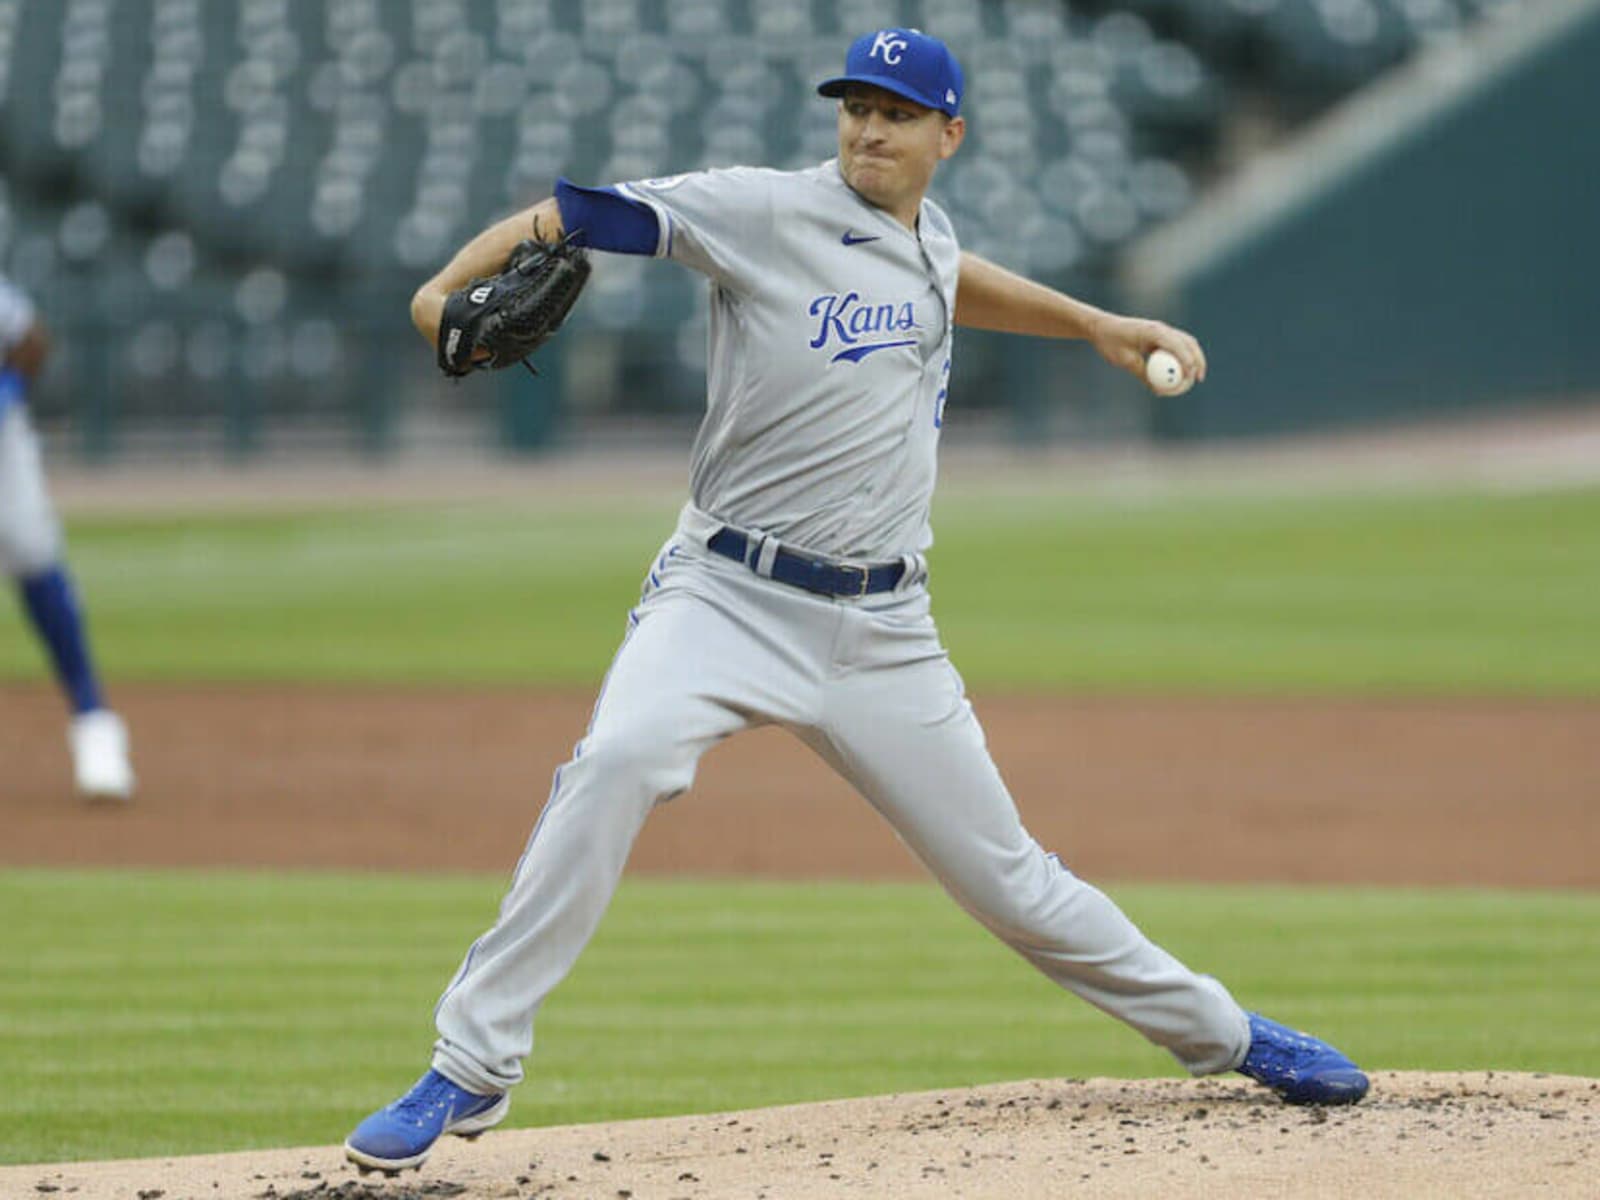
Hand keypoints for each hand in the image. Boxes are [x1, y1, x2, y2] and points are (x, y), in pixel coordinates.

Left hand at [1088, 314, 1206, 390]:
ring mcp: (1162, 332)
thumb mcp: (1124, 360)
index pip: (1177, 344)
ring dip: (1194, 359)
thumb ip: (1141, 371)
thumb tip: (1158, 388)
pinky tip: (1183, 374)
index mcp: (1153, 330)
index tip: (1189, 376)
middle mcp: (1161, 329)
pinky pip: (1177, 348)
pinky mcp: (1160, 337)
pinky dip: (1183, 359)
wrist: (1102, 327)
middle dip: (1197, 361)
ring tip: (1196, 378)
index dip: (1186, 360)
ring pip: (1186, 344)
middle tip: (1198, 379)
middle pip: (1188, 342)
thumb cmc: (1110, 342)